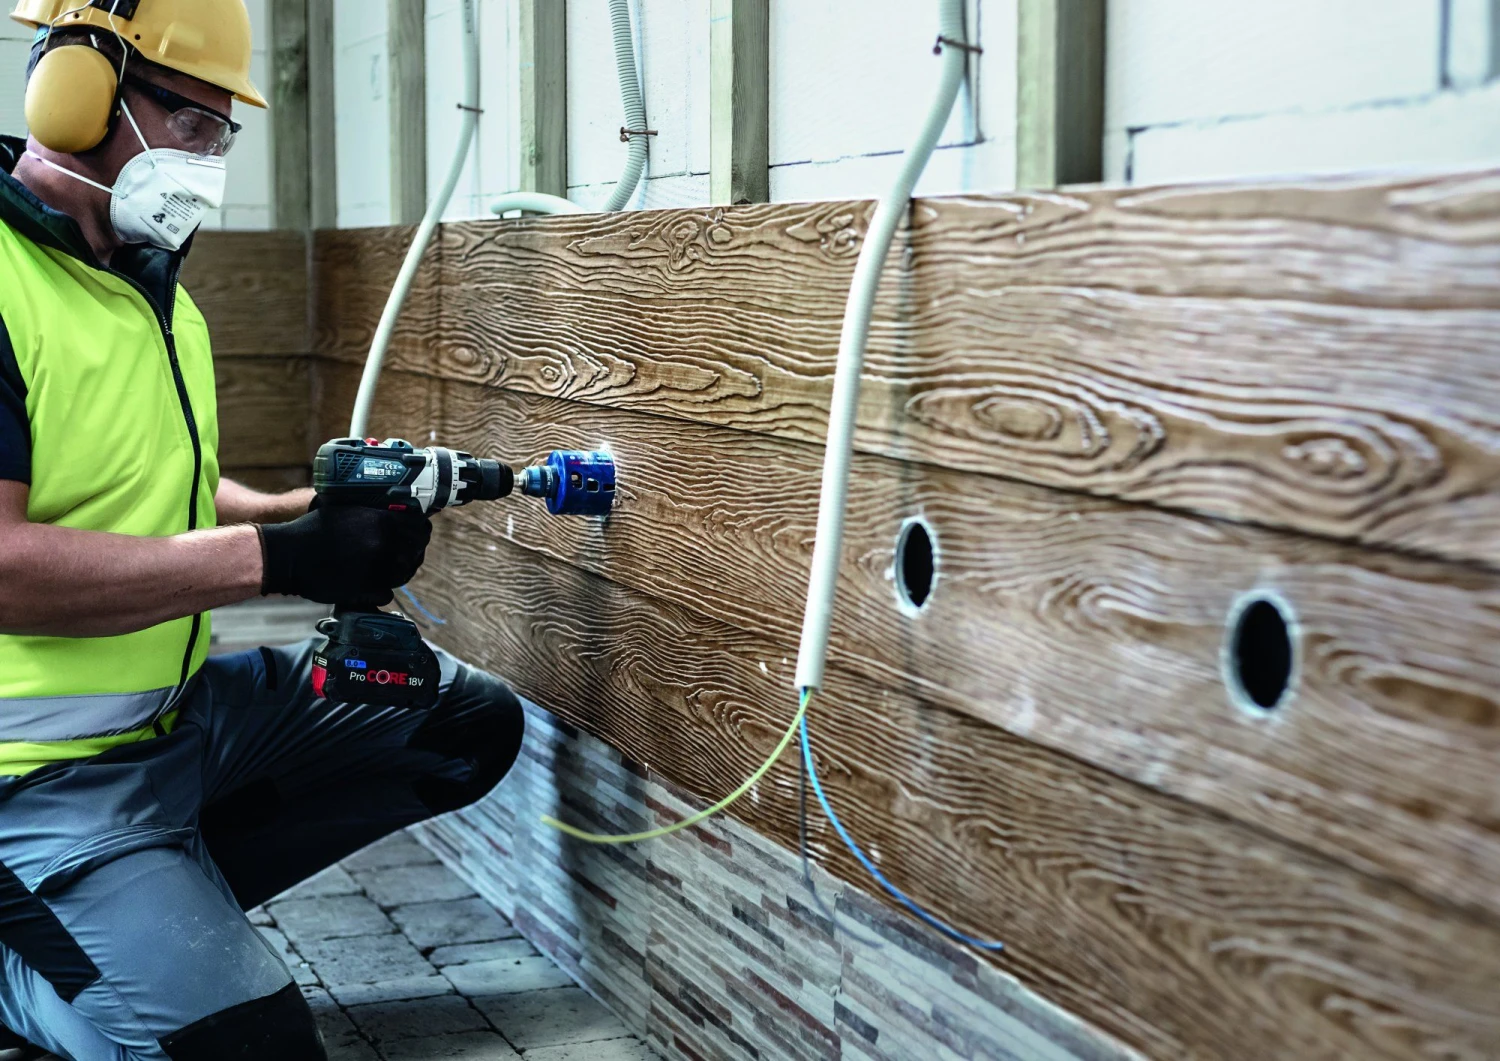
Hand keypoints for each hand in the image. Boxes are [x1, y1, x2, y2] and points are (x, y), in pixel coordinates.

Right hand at [258, 504, 431, 604]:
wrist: (288, 555)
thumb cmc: (313, 529)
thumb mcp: (346, 508)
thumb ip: (374, 509)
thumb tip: (398, 509)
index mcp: (382, 522)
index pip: (421, 527)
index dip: (421, 530)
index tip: (417, 532)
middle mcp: (384, 546)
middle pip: (416, 551)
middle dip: (412, 551)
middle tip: (404, 551)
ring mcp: (377, 570)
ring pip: (405, 574)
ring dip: (399, 570)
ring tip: (386, 566)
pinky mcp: (367, 591)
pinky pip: (387, 593)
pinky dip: (381, 589)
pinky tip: (371, 582)